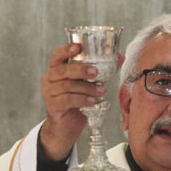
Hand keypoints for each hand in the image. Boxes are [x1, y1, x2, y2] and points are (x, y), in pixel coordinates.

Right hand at [38, 42, 119, 159]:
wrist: (67, 124)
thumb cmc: (78, 99)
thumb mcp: (89, 82)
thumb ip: (102, 68)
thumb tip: (120, 56)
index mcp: (56, 68)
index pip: (57, 55)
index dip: (66, 49)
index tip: (79, 47)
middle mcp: (49, 78)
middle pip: (63, 70)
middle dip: (80, 70)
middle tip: (95, 72)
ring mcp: (49, 93)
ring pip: (67, 86)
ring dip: (87, 88)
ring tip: (101, 91)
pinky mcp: (53, 106)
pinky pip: (68, 100)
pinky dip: (82, 100)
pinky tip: (92, 102)